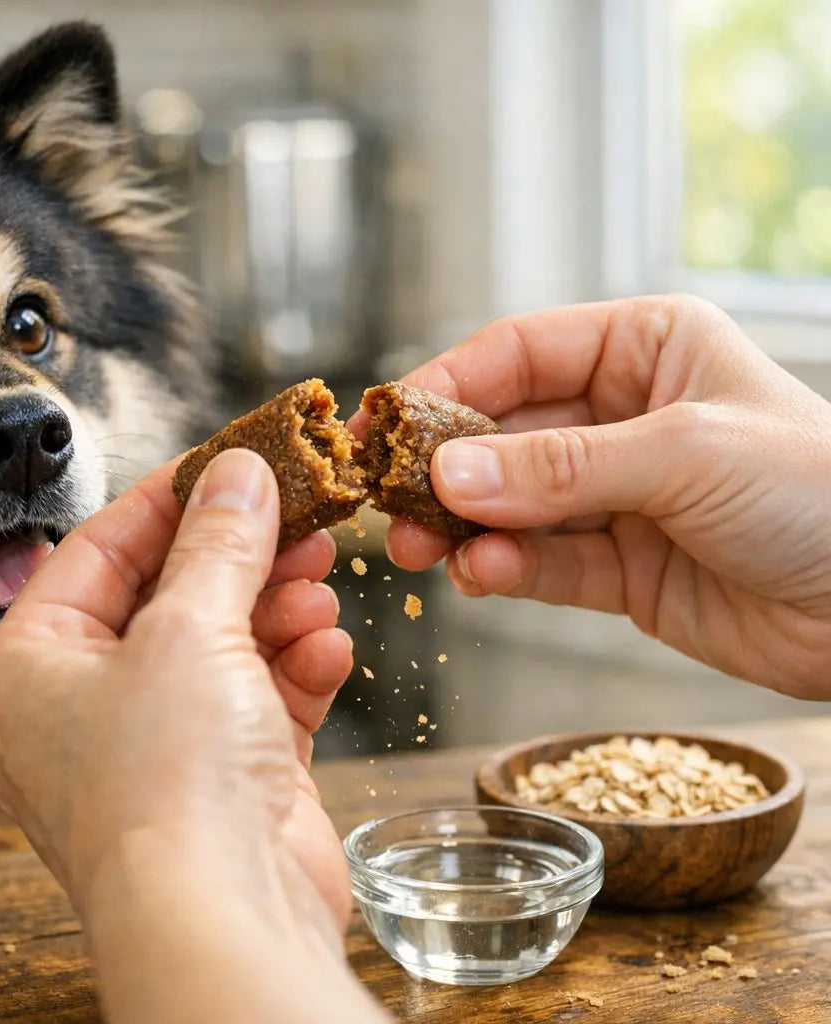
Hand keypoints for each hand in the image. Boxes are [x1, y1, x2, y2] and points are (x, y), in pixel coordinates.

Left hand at [0, 449, 380, 1022]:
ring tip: (321, 576)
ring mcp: (151, 751)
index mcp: (29, 666)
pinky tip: (330, 646)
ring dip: (274, 609)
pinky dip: (294, 671)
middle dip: (237, 555)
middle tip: (297, 512)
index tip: (229, 460)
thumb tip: (240, 472)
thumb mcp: (188, 631)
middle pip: (164, 598)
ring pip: (218, 648)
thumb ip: (219, 544)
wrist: (220, 921)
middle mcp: (79, 709)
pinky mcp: (220, 786)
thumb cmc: (165, 783)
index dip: (166, 499)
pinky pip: (257, 704)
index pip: (95, 552)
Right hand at [363, 294, 830, 697]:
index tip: (388, 425)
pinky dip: (507, 570)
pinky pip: (543, 562)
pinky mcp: (624, 568)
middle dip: (444, 469)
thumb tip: (449, 476)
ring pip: (511, 504)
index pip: (519, 353)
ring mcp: (621, 495)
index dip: (448, 385)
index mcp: (647, 349)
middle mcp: (625, 416)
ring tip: (422, 550)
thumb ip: (559, 468)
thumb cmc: (823, 492)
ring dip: (463, 527)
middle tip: (391, 502)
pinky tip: (483, 576)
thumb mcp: (684, 455)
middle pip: (502, 433)